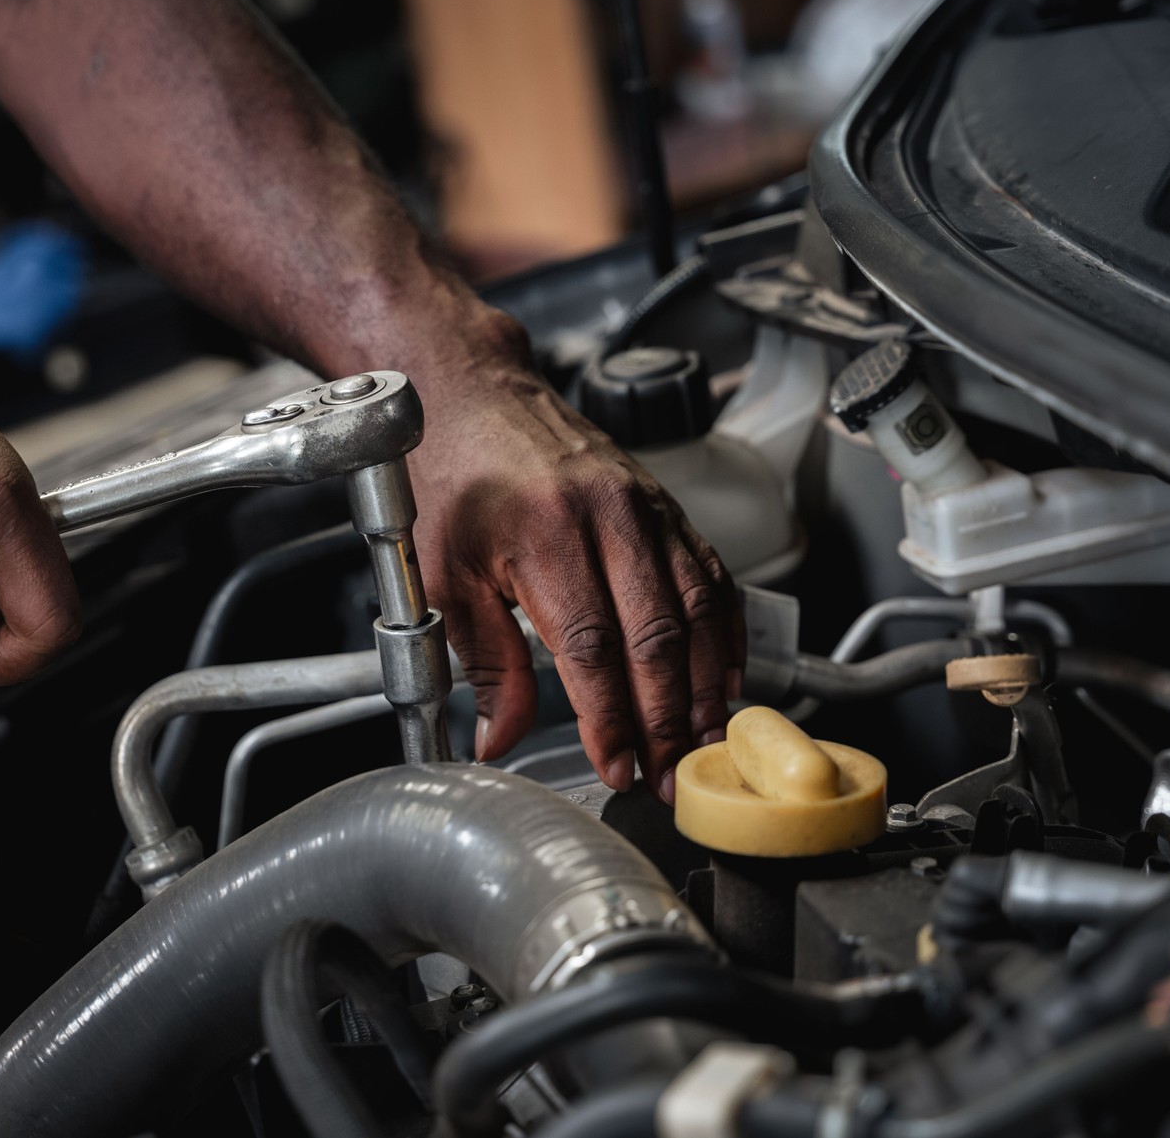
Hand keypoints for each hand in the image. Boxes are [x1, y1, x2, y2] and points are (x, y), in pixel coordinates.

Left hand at [407, 356, 742, 802]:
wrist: (477, 393)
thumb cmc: (454, 476)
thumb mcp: (443, 574)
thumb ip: (481, 663)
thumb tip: (497, 739)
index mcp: (544, 536)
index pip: (592, 648)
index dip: (611, 718)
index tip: (616, 767)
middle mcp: (606, 517)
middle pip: (656, 637)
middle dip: (666, 719)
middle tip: (667, 774)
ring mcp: (645, 508)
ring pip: (697, 609)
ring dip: (706, 686)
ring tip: (702, 743)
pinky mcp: (666, 506)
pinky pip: (711, 576)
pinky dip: (726, 634)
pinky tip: (725, 679)